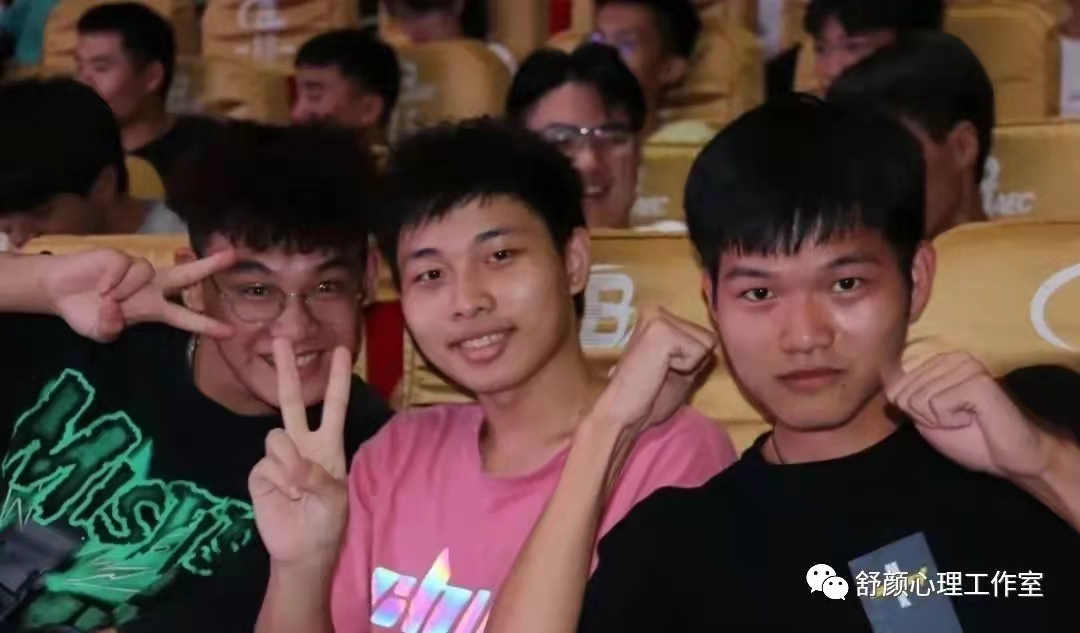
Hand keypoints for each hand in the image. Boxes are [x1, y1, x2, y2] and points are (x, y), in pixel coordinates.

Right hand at [41, 248, 235, 341]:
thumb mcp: (100, 331)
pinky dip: (113, 279)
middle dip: (210, 266)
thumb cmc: (85, 312)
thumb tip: (116, 314)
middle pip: (187, 275)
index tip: (230, 332)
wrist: (59, 291)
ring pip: (146, 272)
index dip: (207, 325)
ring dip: (126, 288)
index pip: (185, 317)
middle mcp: (153, 287)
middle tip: (233, 256)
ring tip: (106, 297)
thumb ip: (109, 328)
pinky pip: (124, 266)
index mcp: (154, 308)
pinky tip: (100, 287)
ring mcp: (137, 270)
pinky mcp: (120, 256)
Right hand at [249, 339, 352, 568]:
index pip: (334, 406)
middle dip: (287, 369)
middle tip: (280, 337)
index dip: (337, 380)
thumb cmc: (327, 522)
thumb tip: (292, 462)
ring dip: (289, 463)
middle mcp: (302, 443)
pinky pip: (265, 463)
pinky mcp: (259, 472)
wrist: (301, 549)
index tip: (342, 351)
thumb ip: (317, 476)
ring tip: (298, 490)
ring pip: (276, 437)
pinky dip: (277, 479)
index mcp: (328, 445)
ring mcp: (278, 456)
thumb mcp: (335, 499)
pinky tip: (283, 496)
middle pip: (292, 400)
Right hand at [590, 307, 715, 435]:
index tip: (667, 371)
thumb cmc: (649, 397)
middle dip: (694, 361)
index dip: (695, 361)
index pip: (704, 335)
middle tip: (663, 372)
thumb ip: (696, 352)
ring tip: (661, 371)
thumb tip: (718, 340)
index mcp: (658, 318)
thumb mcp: (681, 370)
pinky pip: (699, 350)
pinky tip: (660, 370)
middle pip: (708, 336)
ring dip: (690, 365)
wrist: (622, 413)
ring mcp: (658, 317)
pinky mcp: (661, 329)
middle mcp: (657, 310)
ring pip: (707, 341)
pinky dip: (686, 368)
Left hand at [885, 351, 1057, 478]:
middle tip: (956, 420)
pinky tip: (974, 418)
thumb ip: (905, 399)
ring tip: (967, 418)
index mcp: (938, 362)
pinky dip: (952, 421)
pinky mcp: (977, 380)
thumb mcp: (925, 417)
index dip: (913, 414)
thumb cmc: (970, 438)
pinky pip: (938, 404)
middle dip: (925, 417)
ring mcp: (966, 366)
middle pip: (905, 394)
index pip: (895, 388)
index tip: (941, 419)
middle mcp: (952, 357)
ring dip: (940, 420)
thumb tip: (882, 384)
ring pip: (919, 399)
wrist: (1009, 457)